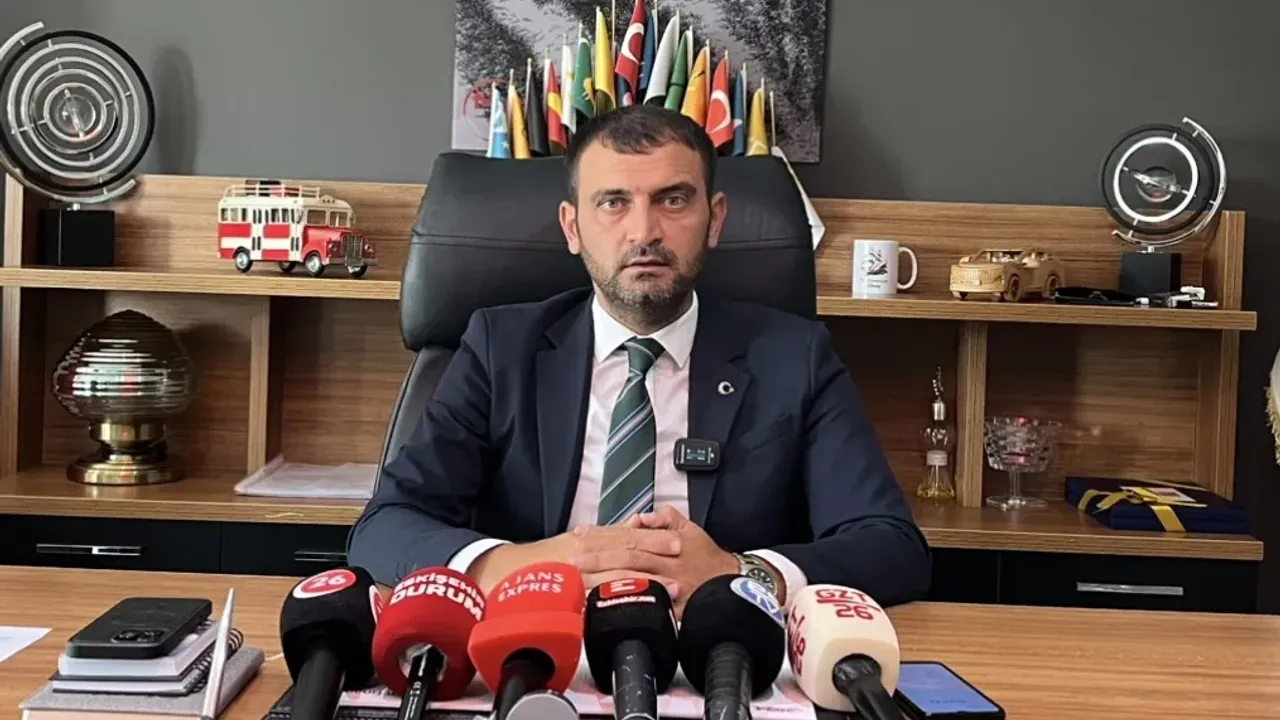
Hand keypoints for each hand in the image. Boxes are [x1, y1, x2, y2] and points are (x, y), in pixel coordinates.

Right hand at [469, 524, 682, 597]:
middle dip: (654, 552)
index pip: (626, 534)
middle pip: (625, 550)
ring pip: (615, 573)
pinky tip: (633, 605)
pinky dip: (615, 600)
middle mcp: (583, 552)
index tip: (676, 539)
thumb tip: (632, 530)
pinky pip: (595, 598)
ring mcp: (575, 574)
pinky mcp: (568, 596)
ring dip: (645, 578)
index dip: (653, 537)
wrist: (505, 574)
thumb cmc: (543, 561)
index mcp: (587, 539)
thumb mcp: (574, 543)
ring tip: (669, 586)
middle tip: (680, 555)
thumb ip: (602, 539)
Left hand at [574, 505, 738, 615]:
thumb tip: (639, 518)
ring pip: (633, 580)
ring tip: (581, 581)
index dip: (603, 535)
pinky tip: (606, 606)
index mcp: (666, 542)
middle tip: (572, 559)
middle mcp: (664, 563)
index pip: (629, 536)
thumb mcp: (689, 528)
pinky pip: (645, 605)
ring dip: (605, 580)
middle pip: (627, 558)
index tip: (579, 535)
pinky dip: (626, 604)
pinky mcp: (671, 607)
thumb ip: (665, 518)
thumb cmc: (705, 555)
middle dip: (597, 558)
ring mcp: (667, 586)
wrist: (730, 582)